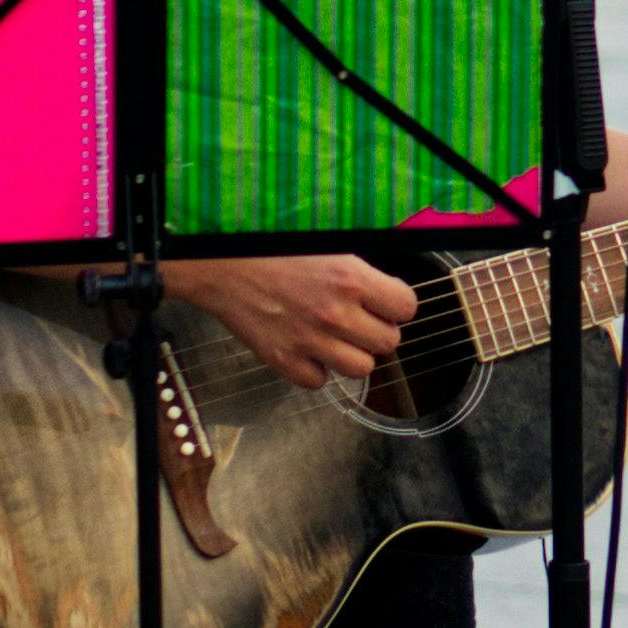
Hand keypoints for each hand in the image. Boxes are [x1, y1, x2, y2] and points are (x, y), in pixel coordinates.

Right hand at [172, 247, 419, 387]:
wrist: (221, 266)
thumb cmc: (271, 249)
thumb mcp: (326, 245)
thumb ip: (360, 271)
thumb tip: (386, 289)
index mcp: (351, 279)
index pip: (406, 308)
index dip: (396, 305)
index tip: (385, 302)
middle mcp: (336, 314)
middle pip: (389, 343)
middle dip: (377, 330)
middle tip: (358, 318)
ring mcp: (310, 342)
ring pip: (362, 369)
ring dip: (352, 354)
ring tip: (335, 336)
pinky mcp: (285, 362)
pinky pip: (320, 382)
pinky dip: (316, 369)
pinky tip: (306, 347)